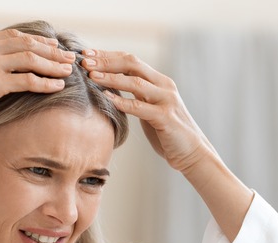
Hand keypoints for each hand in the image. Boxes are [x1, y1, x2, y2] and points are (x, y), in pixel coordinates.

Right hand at [0, 19, 76, 133]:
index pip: (14, 36)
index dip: (36, 40)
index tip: (53, 46)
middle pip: (26, 45)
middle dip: (51, 50)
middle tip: (69, 57)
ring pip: (30, 60)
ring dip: (53, 65)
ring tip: (68, 70)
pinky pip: (26, 81)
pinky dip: (45, 83)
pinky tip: (57, 86)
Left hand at [81, 49, 214, 173]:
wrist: (192, 153)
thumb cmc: (167, 133)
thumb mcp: (150, 109)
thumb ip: (137, 96)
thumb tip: (111, 89)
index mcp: (159, 81)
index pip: (131, 61)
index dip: (108, 56)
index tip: (88, 55)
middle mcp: (164, 86)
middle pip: (132, 64)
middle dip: (106, 61)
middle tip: (85, 62)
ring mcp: (166, 100)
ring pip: (135, 82)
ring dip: (111, 78)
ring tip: (91, 76)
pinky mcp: (165, 117)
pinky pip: (140, 107)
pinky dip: (122, 101)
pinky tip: (106, 98)